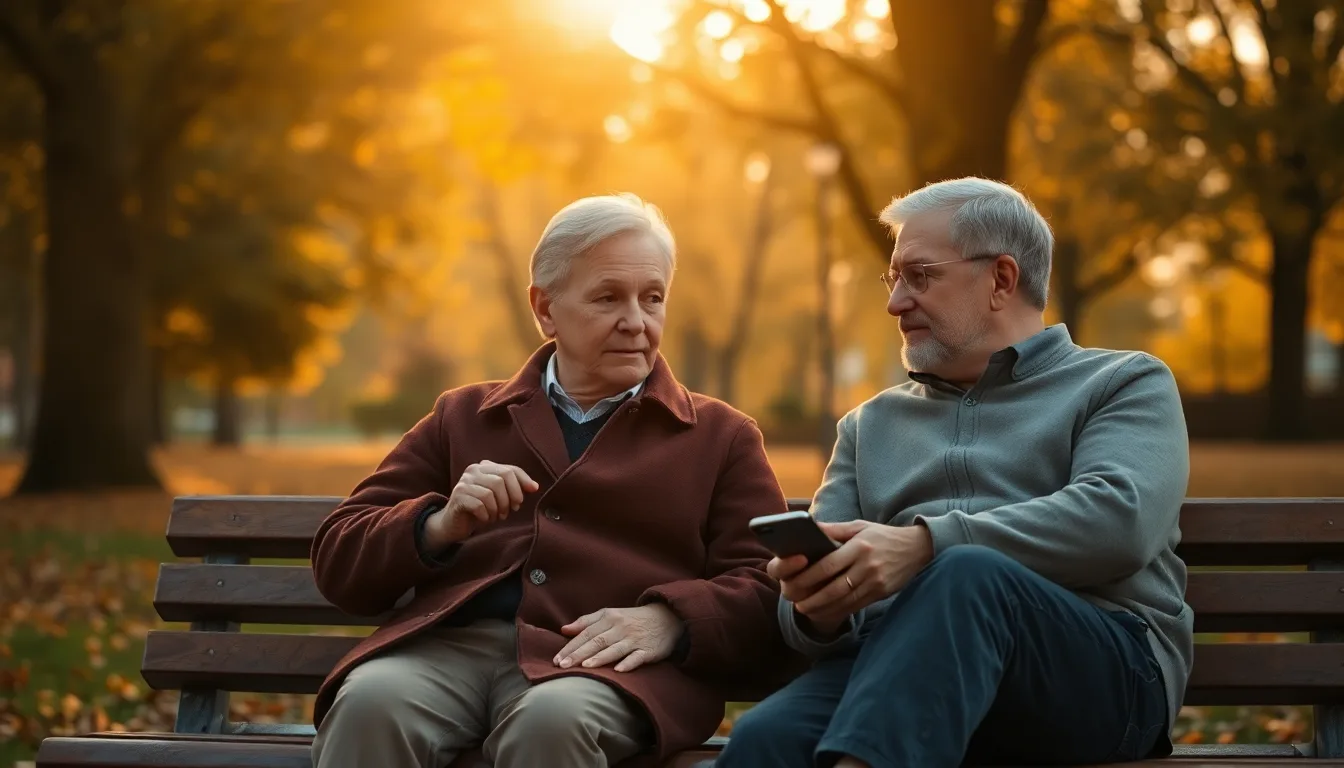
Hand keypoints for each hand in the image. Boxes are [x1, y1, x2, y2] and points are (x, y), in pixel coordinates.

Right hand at [422, 461, 538, 548]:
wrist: (454, 523)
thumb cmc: (480, 508)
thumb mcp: (499, 496)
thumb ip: (515, 488)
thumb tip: (535, 486)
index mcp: (485, 466)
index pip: (510, 469)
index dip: (523, 481)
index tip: (532, 492)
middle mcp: (473, 470)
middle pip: (501, 479)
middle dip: (510, 497)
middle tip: (510, 510)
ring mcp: (464, 483)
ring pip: (490, 493)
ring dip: (498, 509)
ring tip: (496, 516)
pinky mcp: (458, 497)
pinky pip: (480, 505)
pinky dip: (486, 515)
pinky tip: (484, 519)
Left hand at [554, 604, 683, 672]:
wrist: (667, 617)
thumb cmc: (632, 619)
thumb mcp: (610, 614)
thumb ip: (586, 621)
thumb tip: (564, 629)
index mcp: (609, 618)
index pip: (586, 633)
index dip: (571, 646)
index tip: (556, 659)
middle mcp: (620, 628)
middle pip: (597, 641)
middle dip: (578, 654)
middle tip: (563, 666)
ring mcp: (635, 639)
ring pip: (615, 649)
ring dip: (600, 658)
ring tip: (585, 667)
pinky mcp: (648, 650)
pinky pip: (637, 657)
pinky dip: (628, 663)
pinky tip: (618, 670)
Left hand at [772, 521, 933, 630]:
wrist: (917, 548)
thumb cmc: (882, 536)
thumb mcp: (859, 526)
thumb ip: (833, 529)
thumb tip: (808, 528)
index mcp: (859, 547)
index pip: (829, 565)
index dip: (809, 577)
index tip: (794, 584)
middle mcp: (867, 565)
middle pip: (834, 588)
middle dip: (813, 599)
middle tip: (796, 605)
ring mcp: (875, 581)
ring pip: (844, 601)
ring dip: (823, 609)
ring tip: (806, 611)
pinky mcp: (881, 593)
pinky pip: (856, 605)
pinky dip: (839, 611)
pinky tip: (825, 613)